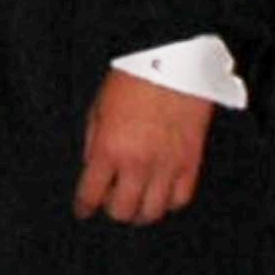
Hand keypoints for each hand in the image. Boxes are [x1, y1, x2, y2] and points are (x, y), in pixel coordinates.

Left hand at [71, 72, 212, 225]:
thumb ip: (93, 142)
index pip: (91, 195)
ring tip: (137, 202)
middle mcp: (137, 164)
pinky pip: (180, 199)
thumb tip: (94, 168)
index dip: (84, 207)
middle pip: (122, 211)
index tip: (83, 210)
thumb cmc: (134, 78)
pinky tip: (161, 194)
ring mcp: (166, 166)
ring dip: (140, 212)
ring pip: (152, 212)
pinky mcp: (191, 162)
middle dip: (112, 210)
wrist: (174, 62)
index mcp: (108, 150)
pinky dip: (168, 202)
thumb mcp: (98, 107)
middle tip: (111, 201)